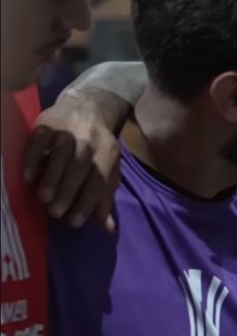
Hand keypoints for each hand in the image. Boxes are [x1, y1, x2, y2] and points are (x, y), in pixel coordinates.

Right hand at [22, 88, 128, 233]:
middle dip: (69, 190)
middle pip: (80, 166)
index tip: (74, 221)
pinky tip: (27, 177)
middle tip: (56, 212)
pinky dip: (32, 158)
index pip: (99, 179)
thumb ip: (105, 197)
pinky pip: (38, 141)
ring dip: (52, 176)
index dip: (88, 201)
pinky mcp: (46, 122)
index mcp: (108, 151)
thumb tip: (109, 229)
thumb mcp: (107, 169)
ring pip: (60, 153)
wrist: (86, 106)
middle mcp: (90, 139)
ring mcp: (68, 129)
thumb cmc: (96, 148)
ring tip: (44, 198)